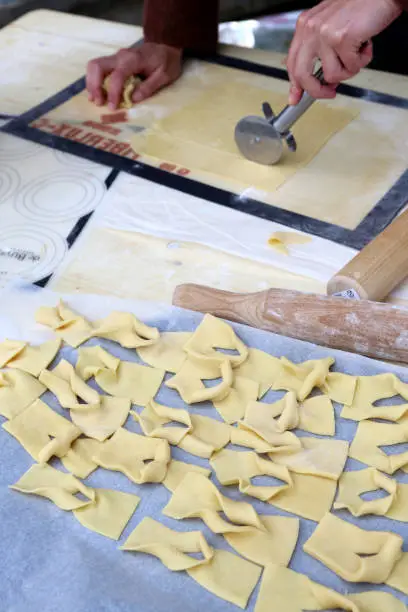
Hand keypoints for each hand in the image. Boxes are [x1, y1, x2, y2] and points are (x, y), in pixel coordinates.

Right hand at [86, 42, 182, 108]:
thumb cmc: (167, 62)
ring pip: (94, 65)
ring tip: (95, 99)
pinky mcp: (115, 60)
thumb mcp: (164, 76)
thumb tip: (133, 99)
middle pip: (97, 66)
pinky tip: (98, 92)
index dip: (113, 93)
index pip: (117, 76)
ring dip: (91, 83)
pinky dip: (95, 80)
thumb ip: (149, 87)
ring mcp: (116, 56)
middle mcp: (120, 56)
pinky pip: (99, 68)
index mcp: (133, 60)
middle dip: (94, 85)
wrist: (166, 45)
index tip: (113, 107)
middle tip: (98, 102)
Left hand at [286, 0, 402, 103]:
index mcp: (305, 25)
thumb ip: (321, 49)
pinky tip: (365, 44)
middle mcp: (311, 29)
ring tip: (357, 52)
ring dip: (349, 70)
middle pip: (303, 75)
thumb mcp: (331, 25)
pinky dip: (362, 60)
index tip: (295, 98)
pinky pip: (350, 67)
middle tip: (329, 93)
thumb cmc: (361, 7)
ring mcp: (325, 34)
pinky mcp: (342, 39)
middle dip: (317, 91)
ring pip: (331, 75)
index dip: (295, 85)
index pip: (292, 62)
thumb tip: (319, 78)